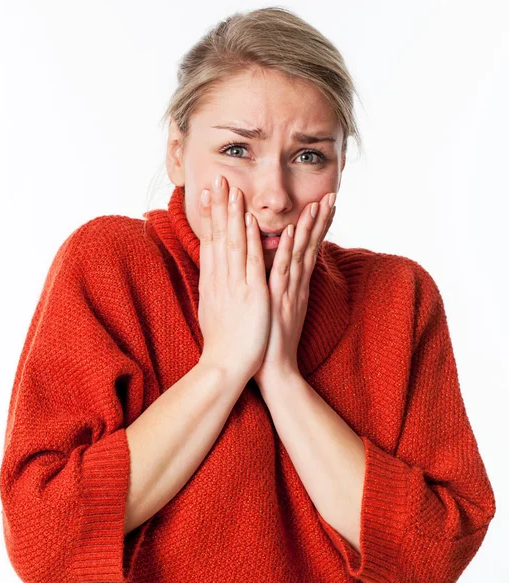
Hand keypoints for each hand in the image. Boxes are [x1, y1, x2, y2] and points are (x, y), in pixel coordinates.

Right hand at [197, 174, 270, 381]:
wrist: (225, 365)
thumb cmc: (222, 341)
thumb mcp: (213, 309)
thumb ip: (215, 288)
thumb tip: (214, 273)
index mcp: (213, 281)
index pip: (210, 241)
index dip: (210, 216)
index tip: (208, 195)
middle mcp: (221, 279)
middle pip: (219, 236)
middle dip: (219, 206)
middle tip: (218, 179)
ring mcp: (235, 285)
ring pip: (235, 242)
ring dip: (234, 214)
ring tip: (232, 188)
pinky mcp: (252, 294)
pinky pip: (252, 261)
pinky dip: (252, 239)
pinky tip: (251, 220)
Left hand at [253, 192, 336, 388]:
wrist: (273, 369)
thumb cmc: (270, 339)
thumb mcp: (278, 309)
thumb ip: (280, 289)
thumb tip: (278, 273)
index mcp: (295, 286)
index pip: (308, 250)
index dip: (316, 227)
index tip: (323, 204)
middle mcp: (296, 285)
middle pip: (310, 247)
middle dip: (321, 221)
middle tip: (331, 195)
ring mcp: (288, 291)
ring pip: (301, 253)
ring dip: (310, 228)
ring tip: (319, 203)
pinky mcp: (277, 300)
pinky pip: (284, 271)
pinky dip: (289, 250)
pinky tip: (293, 231)